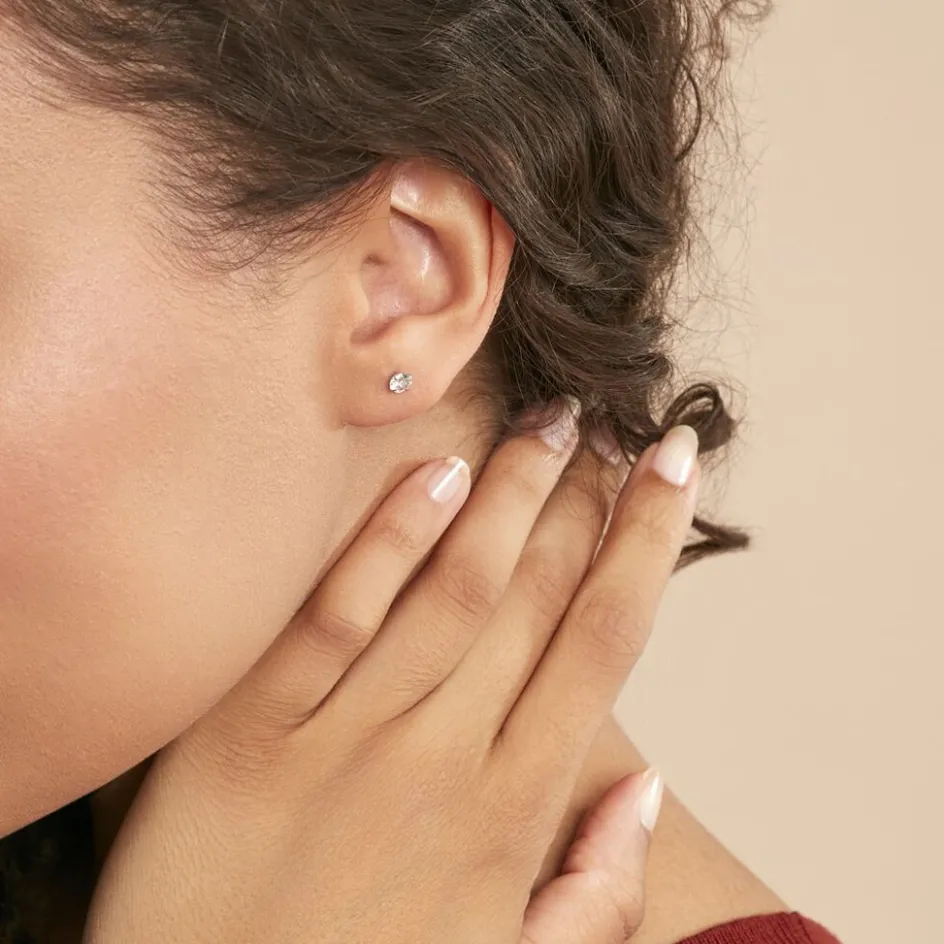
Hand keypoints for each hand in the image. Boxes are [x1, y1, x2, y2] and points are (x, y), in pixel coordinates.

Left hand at [85, 405, 699, 943]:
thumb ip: (589, 895)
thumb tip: (645, 790)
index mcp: (510, 816)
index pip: (603, 642)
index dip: (648, 542)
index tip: (674, 469)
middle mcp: (442, 759)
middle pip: (537, 597)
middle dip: (586, 499)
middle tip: (611, 424)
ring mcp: (345, 738)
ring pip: (455, 587)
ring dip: (511, 493)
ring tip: (548, 421)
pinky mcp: (253, 730)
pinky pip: (335, 614)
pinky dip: (391, 539)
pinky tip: (437, 472)